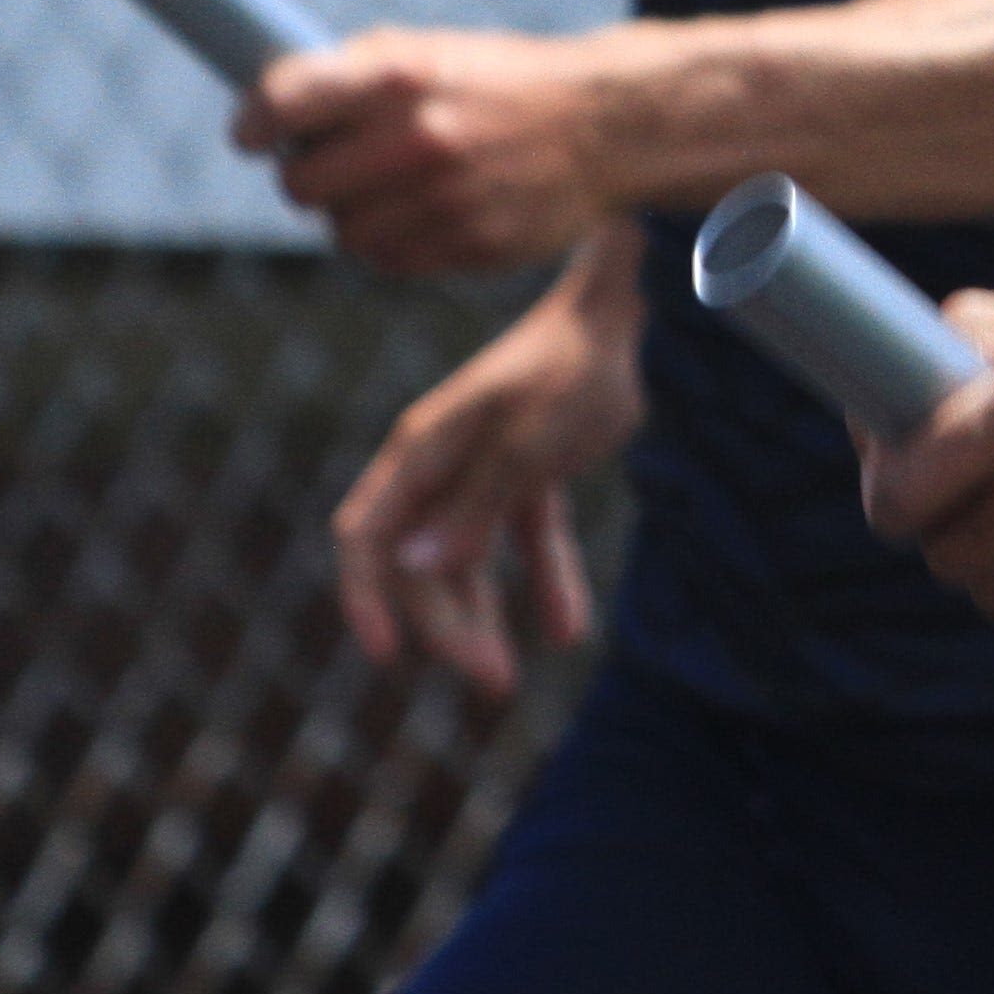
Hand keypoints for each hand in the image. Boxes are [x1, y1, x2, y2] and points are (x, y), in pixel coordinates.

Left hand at [236, 24, 660, 274]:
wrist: (606, 127)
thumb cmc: (502, 84)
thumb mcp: (432, 52)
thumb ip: (354, 77)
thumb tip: (265, 111)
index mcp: (403, 74)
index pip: (286, 102)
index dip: (254, 122)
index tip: (249, 134)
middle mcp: (419, 137)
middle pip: (301, 185)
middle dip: (308, 176)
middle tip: (333, 163)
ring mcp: (445, 199)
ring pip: (343, 232)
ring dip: (353, 214)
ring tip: (392, 185)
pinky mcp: (468, 247)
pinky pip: (389, 260)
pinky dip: (394, 241)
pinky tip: (427, 210)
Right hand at [330, 253, 644, 696]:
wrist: (630, 315)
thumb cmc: (573, 367)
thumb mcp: (530, 440)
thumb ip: (476, 505)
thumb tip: (413, 567)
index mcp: (422, 450)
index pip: (363, 533)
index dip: (364, 597)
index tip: (387, 655)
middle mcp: (441, 464)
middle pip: (419, 563)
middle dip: (445, 624)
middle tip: (491, 677)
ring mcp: (484, 470)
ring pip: (467, 561)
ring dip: (483, 617)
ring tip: (508, 678)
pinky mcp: (527, 473)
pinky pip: (524, 540)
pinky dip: (543, 580)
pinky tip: (567, 629)